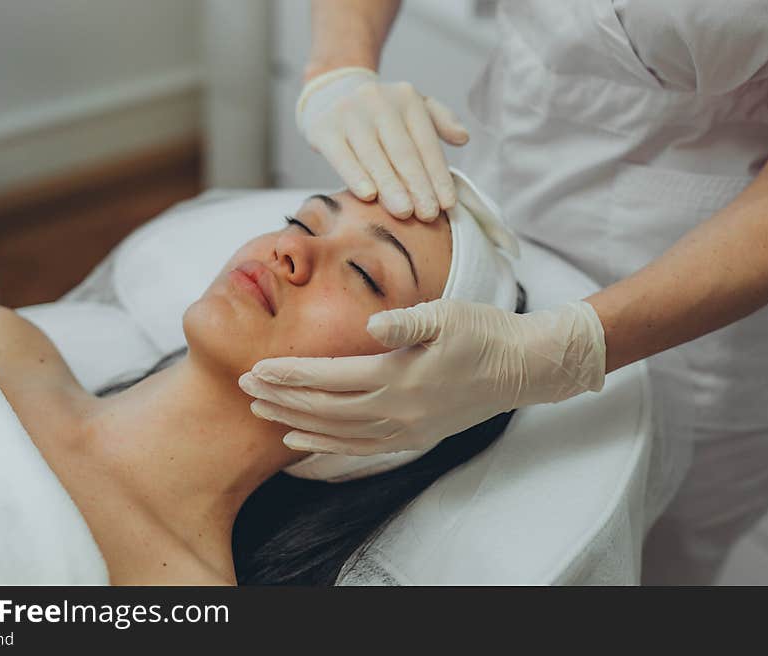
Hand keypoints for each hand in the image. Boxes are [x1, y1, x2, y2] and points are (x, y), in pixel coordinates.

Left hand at [238, 299, 606, 454]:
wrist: (523, 367)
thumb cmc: (484, 332)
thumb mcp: (447, 314)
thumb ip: (406, 321)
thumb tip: (371, 323)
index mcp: (400, 376)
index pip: (330, 378)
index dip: (290, 374)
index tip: (255, 369)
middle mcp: (397, 409)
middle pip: (325, 408)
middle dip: (281, 398)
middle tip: (243, 389)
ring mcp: (406, 428)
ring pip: (338, 432)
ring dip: (296, 422)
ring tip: (262, 413)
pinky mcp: (415, 436)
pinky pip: (361, 447)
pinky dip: (327, 445)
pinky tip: (303, 439)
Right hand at [296, 67, 469, 220]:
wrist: (330, 92)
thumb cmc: (379, 112)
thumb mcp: (411, 107)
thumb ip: (440, 120)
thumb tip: (464, 138)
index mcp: (407, 98)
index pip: (426, 143)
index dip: (438, 175)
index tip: (447, 204)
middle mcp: (379, 101)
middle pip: (403, 152)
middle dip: (418, 186)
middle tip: (428, 215)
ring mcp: (350, 113)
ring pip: (375, 156)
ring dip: (391, 187)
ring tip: (404, 213)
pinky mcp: (324, 127)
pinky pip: (342, 156)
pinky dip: (356, 176)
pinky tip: (369, 196)